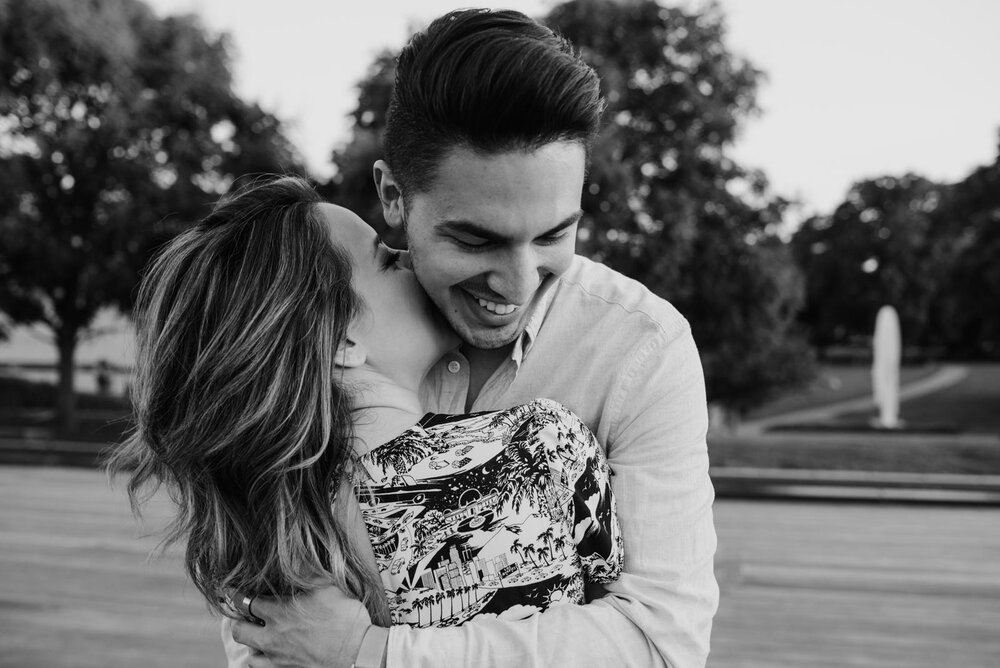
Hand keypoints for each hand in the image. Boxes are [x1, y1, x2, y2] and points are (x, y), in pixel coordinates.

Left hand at [230, 586, 373, 667]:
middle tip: (245, 615)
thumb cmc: (345, 619)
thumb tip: (295, 556)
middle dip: (239, 620)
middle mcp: (273, 637)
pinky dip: (261, 661)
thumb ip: (307, 573)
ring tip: (259, 635)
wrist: (358, 654)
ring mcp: (278, 658)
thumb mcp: (328, 587)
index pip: (245, 602)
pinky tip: (269, 654)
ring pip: (249, 653)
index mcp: (279, 612)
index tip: (230, 590)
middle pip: (239, 631)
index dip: (235, 594)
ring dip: (251, 643)